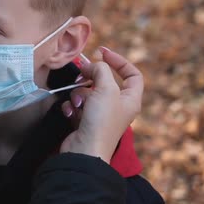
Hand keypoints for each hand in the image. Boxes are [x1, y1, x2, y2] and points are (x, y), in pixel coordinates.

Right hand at [60, 47, 143, 162]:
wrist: (84, 150)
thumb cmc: (101, 121)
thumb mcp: (106, 89)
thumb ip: (101, 70)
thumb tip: (92, 65)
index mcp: (131, 99)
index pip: (132, 74)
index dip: (119, 61)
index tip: (101, 53)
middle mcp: (117, 106)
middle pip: (104, 81)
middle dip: (90, 77)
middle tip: (80, 73)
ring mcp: (100, 114)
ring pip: (87, 91)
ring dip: (78, 94)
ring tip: (77, 103)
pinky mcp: (84, 120)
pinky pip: (77, 104)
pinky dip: (72, 106)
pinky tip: (71, 112)